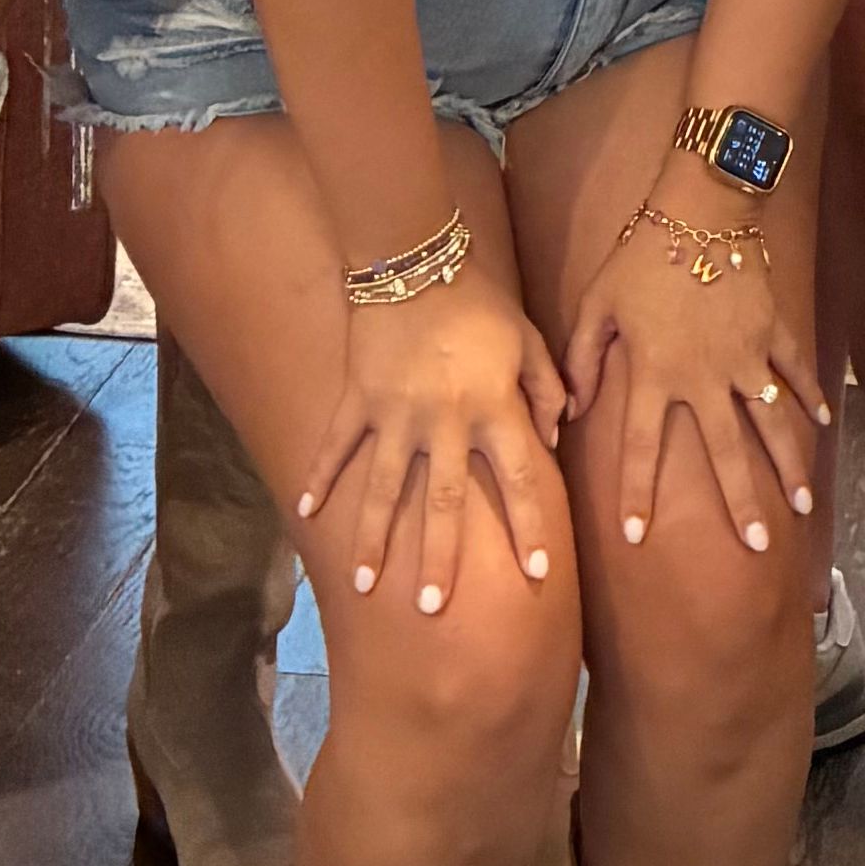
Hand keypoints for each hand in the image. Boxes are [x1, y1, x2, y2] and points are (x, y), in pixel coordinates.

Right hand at [295, 272, 568, 616]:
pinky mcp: (358, 397)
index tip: (538, 575)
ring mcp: (395, 412)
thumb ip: (546, 387)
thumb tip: (557, 434)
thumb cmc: (479, 299)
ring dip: (375, 538)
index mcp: (493, 407)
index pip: (521, 478)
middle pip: (446, 501)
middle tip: (433, 609)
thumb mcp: (526, 338)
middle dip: (440, 558)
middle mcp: (445, 419)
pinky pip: (337, 443)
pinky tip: (307, 512)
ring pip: (385, 488)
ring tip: (365, 584)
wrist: (414, 255)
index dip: (531, 527)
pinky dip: (320, 475)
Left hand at [559, 211, 831, 564]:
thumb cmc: (639, 257)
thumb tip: (572, 412)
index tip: (635, 536)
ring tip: (802, 507)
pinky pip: (794, 371)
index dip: (636, 493)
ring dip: (788, 466)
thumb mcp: (595, 305)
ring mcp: (746, 356)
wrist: (700, 209)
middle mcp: (705, 377)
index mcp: (656, 374)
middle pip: (724, 453)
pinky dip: (809, 397)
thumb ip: (582, 361)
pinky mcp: (773, 331)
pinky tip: (821, 426)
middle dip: (740, 503)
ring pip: (771, 423)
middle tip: (755, 547)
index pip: (641, 448)